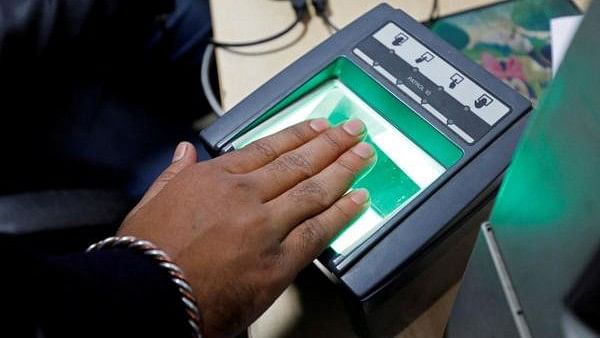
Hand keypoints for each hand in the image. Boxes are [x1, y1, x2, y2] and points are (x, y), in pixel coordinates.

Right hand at [118, 118, 374, 336]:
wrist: (146, 296)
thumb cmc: (145, 253)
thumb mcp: (152, 201)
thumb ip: (174, 173)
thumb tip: (184, 150)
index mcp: (215, 178)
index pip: (267, 149)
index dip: (298, 135)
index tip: (319, 126)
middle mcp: (245, 195)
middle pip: (298, 164)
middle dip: (331, 144)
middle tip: (354, 130)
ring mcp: (265, 227)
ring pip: (314, 191)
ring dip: (343, 169)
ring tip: (364, 154)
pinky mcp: (277, 262)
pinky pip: (317, 233)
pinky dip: (341, 214)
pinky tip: (359, 199)